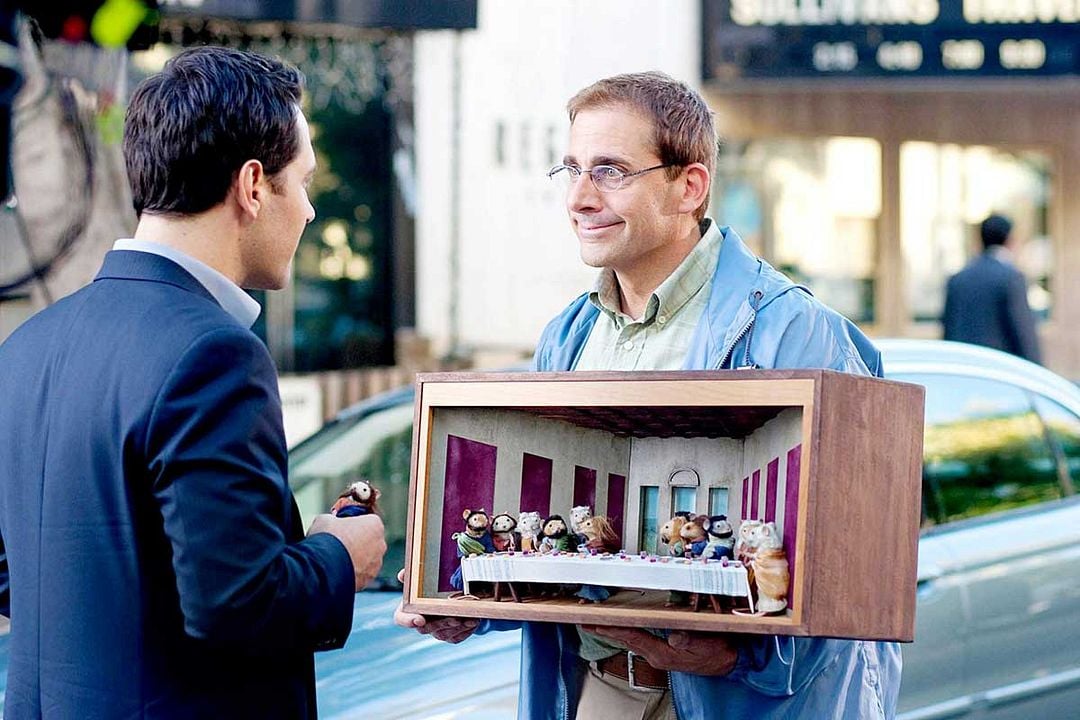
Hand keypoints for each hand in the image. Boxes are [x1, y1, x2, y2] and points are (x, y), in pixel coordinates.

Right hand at [308, 513, 385, 590]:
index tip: (341, 528)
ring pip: (366, 559)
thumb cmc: (327, 539)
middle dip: (355, 542)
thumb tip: (330, 522)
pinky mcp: (368, 580)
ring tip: (335, 560)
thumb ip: (333, 519)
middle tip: (338, 544)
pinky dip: (352, 573)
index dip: (352, 524)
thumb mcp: (325, 519)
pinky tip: (337, 571)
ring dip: (354, 559)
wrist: (322, 568)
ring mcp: (376, 564)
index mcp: (375, 524)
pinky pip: (361, 574)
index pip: (367, 521)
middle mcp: (380, 544)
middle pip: (368, 540)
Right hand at [392, 568, 477, 643]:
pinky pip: (456, 637)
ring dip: (455, 627)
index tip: (419, 619)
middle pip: (425, 629)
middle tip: (453, 617)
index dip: (408, 621)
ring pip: (442, 634)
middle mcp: (421, 623)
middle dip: (440, 624)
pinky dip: (465, 630)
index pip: (401, 618)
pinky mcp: (450, 636)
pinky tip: (473, 621)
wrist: (453, 590)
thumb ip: (412, 574)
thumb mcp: (424, 575)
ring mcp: (435, 631)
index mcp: (409, 608)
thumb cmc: (433, 583)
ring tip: (467, 617)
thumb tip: (401, 575)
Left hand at [583, 625, 737, 675]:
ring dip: (615, 630)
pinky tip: (622, 627)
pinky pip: (640, 640)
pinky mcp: (664, 652)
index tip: (594, 623)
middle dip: (606, 629)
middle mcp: (656, 655)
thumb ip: (688, 638)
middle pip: (626, 639)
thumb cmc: (717, 650)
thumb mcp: (705, 643)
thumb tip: (673, 635)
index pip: (631, 637)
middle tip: (586, 621)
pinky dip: (628, 632)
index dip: (612, 629)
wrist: (728, 661)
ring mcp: (659, 654)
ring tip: (598, 622)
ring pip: (631, 639)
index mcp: (662, 653)